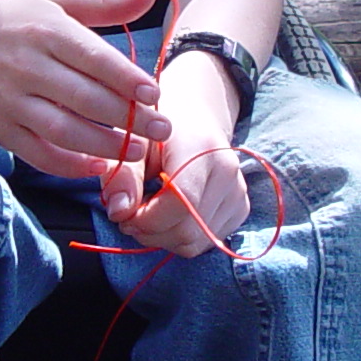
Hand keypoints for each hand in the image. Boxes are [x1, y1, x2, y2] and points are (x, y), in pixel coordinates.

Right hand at [0, 0, 170, 178]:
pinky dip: (68, 165)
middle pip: (85, 99)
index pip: (94, 59)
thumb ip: (104, 4)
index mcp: (47, 31)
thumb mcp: (56, 2)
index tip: (155, 96)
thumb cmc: (11, 20)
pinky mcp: (0, 127)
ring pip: (63, 130)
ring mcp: (11, 100)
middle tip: (162, 130)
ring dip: (103, 145)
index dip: (127, 80)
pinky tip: (96, 166)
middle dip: (128, 118)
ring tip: (136, 151)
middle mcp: (28, 66)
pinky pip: (37, 153)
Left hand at [109, 52, 250, 257]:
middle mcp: (228, 170)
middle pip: (187, 230)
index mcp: (201, 147)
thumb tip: (119, 212)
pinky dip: (182, 237)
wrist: (192, 118)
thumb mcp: (130, 144)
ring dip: (164, 238)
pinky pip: (206, 241)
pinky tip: (171, 214)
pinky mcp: (241, 208)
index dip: (146, 220)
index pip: (180, 202)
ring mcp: (239, 191)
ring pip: (196, 243)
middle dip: (150, 232)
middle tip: (131, 216)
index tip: (123, 213)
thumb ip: (123, 177)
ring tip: (150, 210)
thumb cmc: (155, 131)